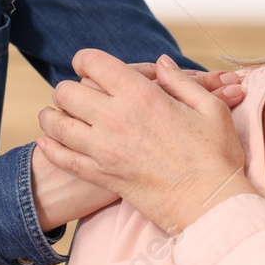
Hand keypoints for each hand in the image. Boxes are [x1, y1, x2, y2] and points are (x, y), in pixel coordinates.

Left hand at [37, 51, 254, 234]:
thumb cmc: (216, 156)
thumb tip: (161, 63)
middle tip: (77, 93)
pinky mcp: (102, 176)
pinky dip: (50, 148)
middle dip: (69, 88)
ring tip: (57, 116)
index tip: (86, 64)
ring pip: (57, 123)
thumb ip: (180, 82)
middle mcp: (116, 118)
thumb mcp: (209, 108)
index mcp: (141, 94)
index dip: (85, 59)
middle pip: (67, 91)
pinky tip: (48, 142)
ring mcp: (104, 149)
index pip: (94, 63)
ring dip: (53, 116)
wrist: (211, 205)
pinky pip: (63, 158)